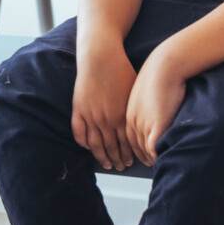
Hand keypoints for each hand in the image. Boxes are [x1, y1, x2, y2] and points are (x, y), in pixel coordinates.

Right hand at [71, 43, 136, 170]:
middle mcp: (106, 120)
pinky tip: (87, 147)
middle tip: (119, 167)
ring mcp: (91, 116)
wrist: (101, 57)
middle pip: (111, 147)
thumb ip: (135, 110)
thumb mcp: (135, 91)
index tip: (130, 162)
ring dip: (101, 156)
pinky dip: (82, 142)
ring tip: (106, 164)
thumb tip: (144, 124)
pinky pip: (79, 132)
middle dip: (116, 160)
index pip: (126, 144)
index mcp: (122, 117)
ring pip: (95, 144)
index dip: (128, 155)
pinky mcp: (79, 109)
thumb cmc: (121, 70)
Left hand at [124, 49, 186, 166]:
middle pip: (135, 147)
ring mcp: (143, 124)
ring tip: (157, 166)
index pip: (128, 138)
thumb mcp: (145, 92)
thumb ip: (144, 105)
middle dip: (139, 158)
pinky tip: (162, 159)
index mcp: (128, 113)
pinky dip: (156, 155)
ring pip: (144, 150)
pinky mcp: (156, 125)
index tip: (138, 157)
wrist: (165, 66)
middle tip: (147, 166)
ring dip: (149, 159)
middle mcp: (133, 121)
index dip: (133, 149)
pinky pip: (154, 148)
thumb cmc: (158, 74)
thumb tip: (152, 110)